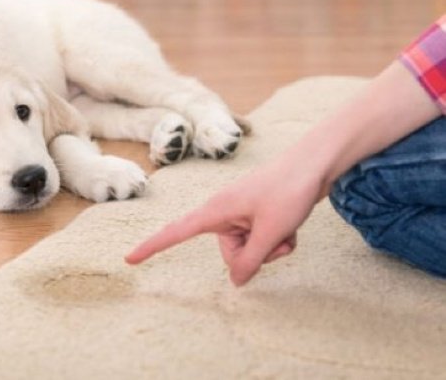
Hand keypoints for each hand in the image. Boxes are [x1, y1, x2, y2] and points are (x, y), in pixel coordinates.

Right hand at [125, 160, 323, 285]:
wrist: (315, 163)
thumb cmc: (289, 190)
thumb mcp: (270, 232)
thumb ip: (251, 261)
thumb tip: (236, 282)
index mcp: (215, 211)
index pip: (176, 232)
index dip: (152, 247)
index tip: (129, 258)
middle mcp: (224, 213)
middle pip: (230, 254)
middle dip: (255, 255)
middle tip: (276, 236)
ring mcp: (241, 214)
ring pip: (250, 250)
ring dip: (272, 247)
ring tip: (287, 227)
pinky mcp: (257, 215)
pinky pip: (262, 241)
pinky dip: (279, 240)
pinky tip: (292, 226)